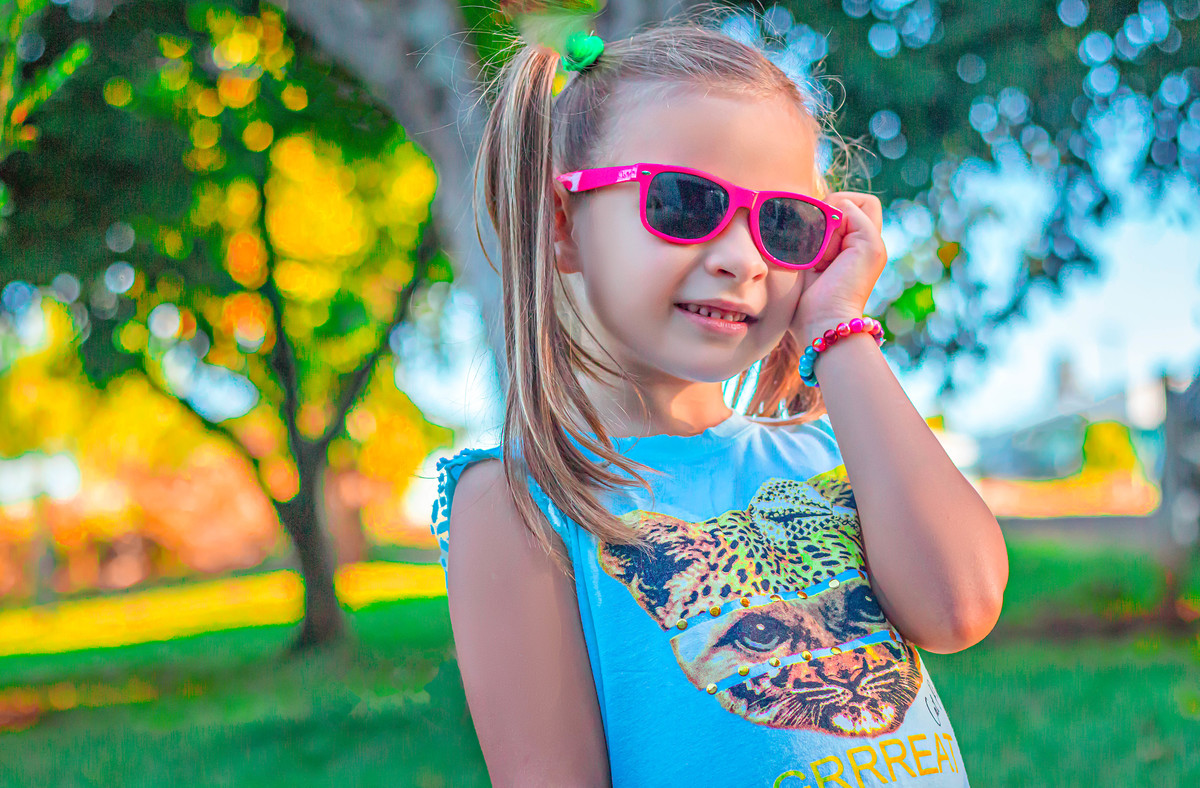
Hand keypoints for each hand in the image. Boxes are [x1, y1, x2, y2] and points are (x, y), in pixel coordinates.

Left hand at [789, 191, 886, 344]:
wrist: (821, 326)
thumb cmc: (806, 305)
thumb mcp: (805, 262)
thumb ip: (809, 237)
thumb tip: (804, 210)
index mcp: (852, 248)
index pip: (842, 207)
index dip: (821, 215)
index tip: (808, 247)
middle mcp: (866, 243)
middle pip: (847, 201)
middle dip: (823, 215)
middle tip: (813, 250)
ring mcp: (872, 242)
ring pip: (848, 202)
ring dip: (825, 223)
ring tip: (818, 256)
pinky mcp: (872, 244)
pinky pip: (851, 208)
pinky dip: (830, 228)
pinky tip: (824, 256)